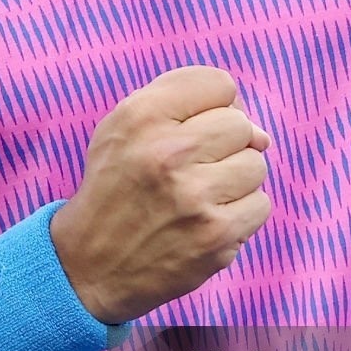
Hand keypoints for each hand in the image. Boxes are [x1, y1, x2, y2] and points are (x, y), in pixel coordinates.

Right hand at [50, 66, 271, 324]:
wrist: (88, 266)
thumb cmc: (114, 189)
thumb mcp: (122, 127)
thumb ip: (183, 104)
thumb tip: (262, 132)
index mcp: (142, 117)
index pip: (218, 84)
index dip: (214, 105)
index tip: (197, 127)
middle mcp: (169, 152)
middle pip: (241, 125)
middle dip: (225, 145)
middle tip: (195, 168)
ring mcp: (196, 197)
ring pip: (256, 165)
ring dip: (235, 181)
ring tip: (200, 196)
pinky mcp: (216, 236)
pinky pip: (260, 205)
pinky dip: (240, 214)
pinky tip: (208, 221)